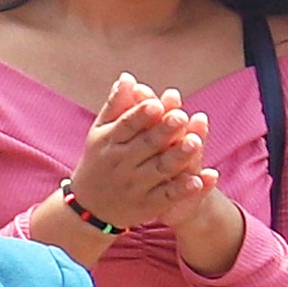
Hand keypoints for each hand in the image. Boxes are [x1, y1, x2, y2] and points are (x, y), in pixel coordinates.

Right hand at [70, 77, 216, 231]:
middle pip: (146, 145)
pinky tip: (198, 180)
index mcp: (109, 142)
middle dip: (163, 131)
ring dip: (178, 157)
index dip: (141, 114)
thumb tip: (129, 77)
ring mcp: (134, 185)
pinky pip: (167, 196)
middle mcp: (121, 163)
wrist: (89, 209)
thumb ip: (116, 106)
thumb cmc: (99, 162)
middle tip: (181, 116)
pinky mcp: (147, 205)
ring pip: (159, 169)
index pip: (126, 125)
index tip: (156, 103)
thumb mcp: (100, 133)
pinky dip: (182, 189)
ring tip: (195, 143)